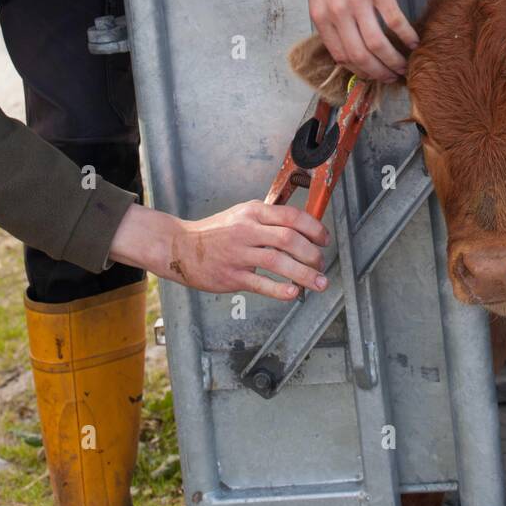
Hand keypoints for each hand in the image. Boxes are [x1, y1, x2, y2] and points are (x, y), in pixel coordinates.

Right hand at [109, 200, 330, 296]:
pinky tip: (293, 293)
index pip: (291, 216)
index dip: (314, 228)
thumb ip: (269, 219)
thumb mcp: (242, 215)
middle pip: (289, 239)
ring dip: (304, 274)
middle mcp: (247, 230)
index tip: (324, 240)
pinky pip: (261, 284)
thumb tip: (303, 229)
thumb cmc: (216, 232)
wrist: (181, 246)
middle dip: (312, 253)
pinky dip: (280, 289)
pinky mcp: (232, 276)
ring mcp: (239, 254)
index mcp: (253, 212)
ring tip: (319, 282)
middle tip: (321, 264)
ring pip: (278, 262)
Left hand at [308, 0, 418, 82]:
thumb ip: (330, 16)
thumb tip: (345, 42)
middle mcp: (337, 11)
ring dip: (394, 60)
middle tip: (392, 77)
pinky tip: (414, 41)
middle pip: (360, 55)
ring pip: (378, 43)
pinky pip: (395, 20)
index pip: (340, 54)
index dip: (358, 70)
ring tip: (405, 66)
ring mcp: (358, 0)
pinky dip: (407, 35)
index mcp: (320, 14)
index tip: (371, 74)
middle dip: (378, 72)